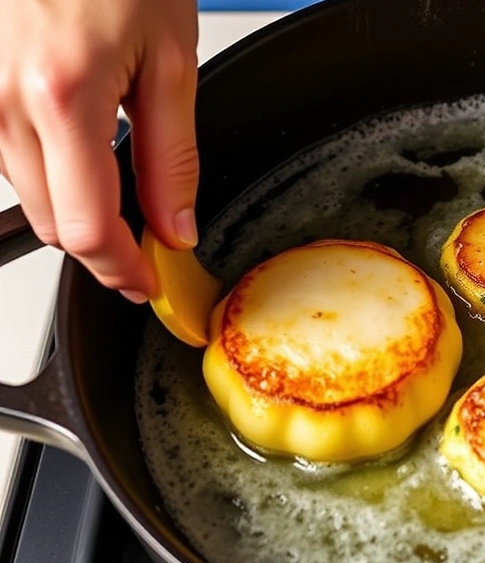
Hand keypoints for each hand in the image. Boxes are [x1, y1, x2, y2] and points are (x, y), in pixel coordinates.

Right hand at [0, 0, 199, 301]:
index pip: (86, 227)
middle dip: (105, 248)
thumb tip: (175, 226)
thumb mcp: (172, 64)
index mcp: (63, 99)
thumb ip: (174, 158)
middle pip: (53, 223)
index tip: (150, 283)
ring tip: (128, 203)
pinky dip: (54, 175)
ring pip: (31, 195)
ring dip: (79, 211)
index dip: (122, 269)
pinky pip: (13, 159)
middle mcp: (7, 104)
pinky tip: (87, 161)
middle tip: (151, 251)